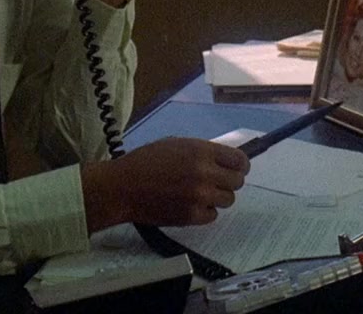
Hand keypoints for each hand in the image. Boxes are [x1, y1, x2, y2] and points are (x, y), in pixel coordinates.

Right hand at [81, 137, 249, 231]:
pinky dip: (205, 211)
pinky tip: (191, 205)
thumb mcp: (176, 145)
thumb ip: (202, 152)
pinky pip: (212, 215)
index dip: (240, 165)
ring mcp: (199, 197)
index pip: (239, 160)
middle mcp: (204, 173)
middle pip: (237, 182)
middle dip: (229, 181)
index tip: (236, 169)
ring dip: (217, 197)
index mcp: (201, 151)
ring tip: (200, 193)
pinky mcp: (191, 216)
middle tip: (217, 182)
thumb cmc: (146, 161)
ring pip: (228, 200)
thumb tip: (224, 161)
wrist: (122, 188)